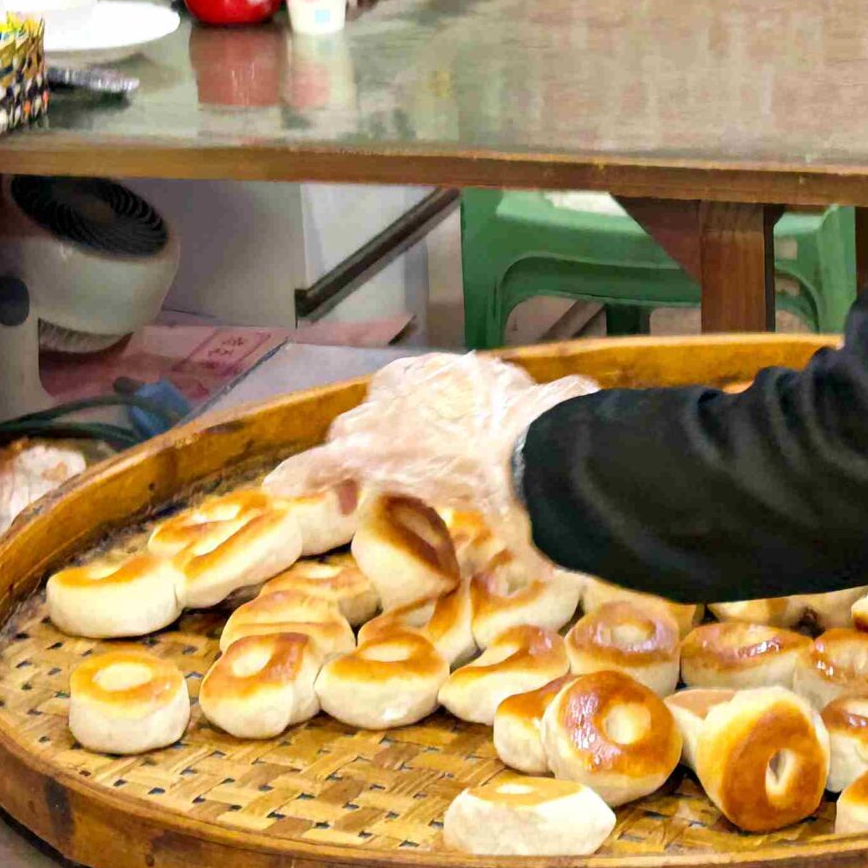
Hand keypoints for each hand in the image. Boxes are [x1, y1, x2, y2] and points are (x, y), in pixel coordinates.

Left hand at [266, 353, 597, 529]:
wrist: (526, 446)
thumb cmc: (550, 430)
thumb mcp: (555, 405)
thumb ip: (557, 405)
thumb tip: (586, 405)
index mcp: (458, 373)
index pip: (423, 391)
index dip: (420, 419)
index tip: (430, 446)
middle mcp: (417, 382)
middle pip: (382, 406)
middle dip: (383, 433)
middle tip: (394, 471)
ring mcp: (387, 415)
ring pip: (355, 431)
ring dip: (352, 459)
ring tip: (352, 495)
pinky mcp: (365, 452)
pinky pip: (325, 462)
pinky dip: (305, 473)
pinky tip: (281, 486)